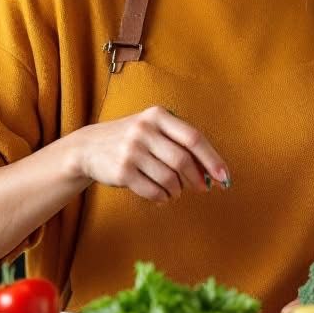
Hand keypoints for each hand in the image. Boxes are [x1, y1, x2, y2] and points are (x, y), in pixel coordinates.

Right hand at [62, 105, 228, 202]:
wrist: (89, 147)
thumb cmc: (133, 140)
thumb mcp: (154, 130)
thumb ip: (180, 143)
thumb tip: (212, 172)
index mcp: (158, 115)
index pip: (193, 138)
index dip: (212, 159)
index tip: (224, 177)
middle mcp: (144, 130)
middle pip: (182, 160)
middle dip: (197, 178)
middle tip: (202, 188)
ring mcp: (131, 150)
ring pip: (169, 178)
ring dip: (178, 189)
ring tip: (175, 190)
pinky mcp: (122, 171)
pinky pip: (153, 190)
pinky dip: (163, 197)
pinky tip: (163, 195)